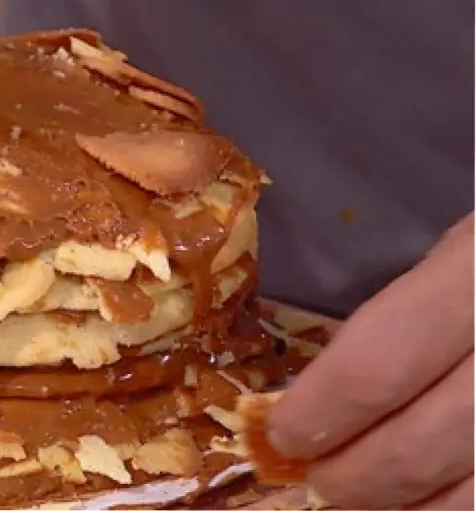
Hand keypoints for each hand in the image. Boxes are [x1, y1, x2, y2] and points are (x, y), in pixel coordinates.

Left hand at [267, 212, 473, 508]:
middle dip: (348, 481)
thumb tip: (318, 395)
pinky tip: (427, 506)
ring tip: (359, 503)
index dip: (318, 414)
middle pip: (419, 448)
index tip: (277, 435)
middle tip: (312, 485)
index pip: (377, 365)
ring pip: (470, 500)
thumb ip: (404, 316)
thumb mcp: (467, 250)